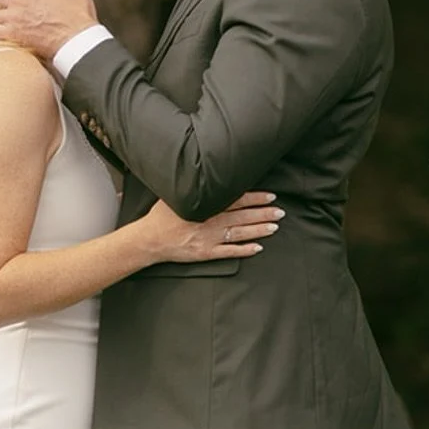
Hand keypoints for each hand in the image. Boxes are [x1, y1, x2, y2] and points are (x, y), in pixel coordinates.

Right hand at [138, 191, 283, 263]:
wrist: (149, 240)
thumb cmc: (160, 216)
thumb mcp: (175, 195)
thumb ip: (193, 188)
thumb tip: (205, 174)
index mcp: (204, 206)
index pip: (235, 200)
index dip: (255, 198)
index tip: (270, 196)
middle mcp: (209, 222)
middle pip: (242, 216)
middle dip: (263, 213)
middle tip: (280, 211)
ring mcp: (209, 239)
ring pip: (239, 233)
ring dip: (258, 230)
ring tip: (275, 227)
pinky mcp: (206, 253)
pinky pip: (229, 252)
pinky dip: (244, 250)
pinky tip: (258, 248)